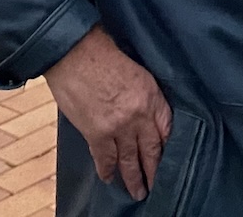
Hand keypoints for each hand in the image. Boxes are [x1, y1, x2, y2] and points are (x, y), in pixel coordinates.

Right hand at [44, 26, 171, 199]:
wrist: (73, 50)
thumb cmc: (102, 50)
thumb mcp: (136, 68)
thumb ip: (144, 92)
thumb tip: (144, 111)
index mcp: (151, 96)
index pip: (167, 129)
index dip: (168, 147)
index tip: (169, 159)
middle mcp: (139, 115)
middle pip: (152, 150)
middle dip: (154, 170)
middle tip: (157, 185)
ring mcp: (118, 127)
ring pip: (130, 160)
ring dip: (134, 178)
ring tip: (138, 191)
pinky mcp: (96, 133)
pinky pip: (105, 158)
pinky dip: (107, 170)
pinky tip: (110, 178)